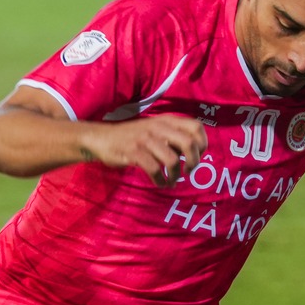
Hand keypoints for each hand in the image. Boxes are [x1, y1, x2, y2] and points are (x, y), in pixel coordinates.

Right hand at [82, 114, 207, 186]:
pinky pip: (154, 169)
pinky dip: (160, 180)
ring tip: (171, 181)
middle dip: (194, 162)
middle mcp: (158, 127)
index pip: (196, 126)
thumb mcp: (154, 129)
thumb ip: (172, 135)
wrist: (102, 138)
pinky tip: (160, 183)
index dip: (202, 143)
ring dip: (175, 175)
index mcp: (166, 120)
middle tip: (188, 172)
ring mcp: (146, 139)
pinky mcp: (134, 152)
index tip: (198, 155)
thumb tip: (193, 151)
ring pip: (172, 160)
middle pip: (189, 143)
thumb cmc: (132, 136)